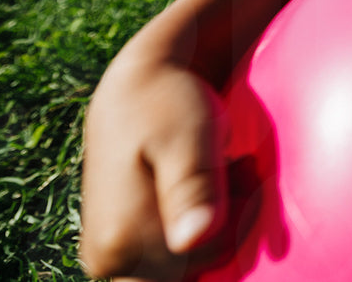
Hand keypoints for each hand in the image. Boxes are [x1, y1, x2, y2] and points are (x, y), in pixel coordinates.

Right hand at [79, 61, 231, 280]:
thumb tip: (191, 240)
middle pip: (196, 268)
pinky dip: (197, 224)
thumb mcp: (188, 137)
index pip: (209, 260)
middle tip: (235, 168)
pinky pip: (171, 256)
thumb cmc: (166, 104)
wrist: (136, 87)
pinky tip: (207, 184)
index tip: (244, 172)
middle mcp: (107, 260)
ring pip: (187, 263)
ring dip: (216, 223)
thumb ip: (192, 188)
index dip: (240, 220)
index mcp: (121, 241)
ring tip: (223, 170)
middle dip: (228, 223)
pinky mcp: (118, 245)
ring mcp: (110, 256)